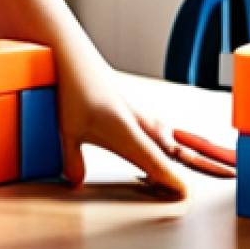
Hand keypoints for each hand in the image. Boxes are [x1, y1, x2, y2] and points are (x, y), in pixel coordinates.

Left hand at [56, 55, 189, 197]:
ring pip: (161, 132)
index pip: (156, 164)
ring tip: (164, 162)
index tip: (181, 193)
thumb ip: (73, 160)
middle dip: (172, 167)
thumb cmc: (73, 90)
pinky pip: (152, 120)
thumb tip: (75, 182)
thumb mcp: (68, 131)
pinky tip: (150, 134)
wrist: (72, 54)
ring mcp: (136, 108)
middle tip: (174, 185)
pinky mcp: (129, 98)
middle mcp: (138, 121)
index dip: (169, 180)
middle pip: (166, 149)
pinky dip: (156, 133)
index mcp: (129, 134)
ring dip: (165, 148)